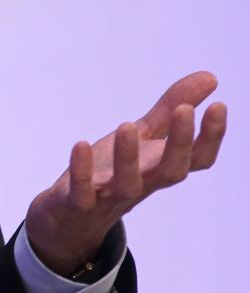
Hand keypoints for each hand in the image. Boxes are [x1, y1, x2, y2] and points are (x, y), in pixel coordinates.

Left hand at [25, 70, 226, 276]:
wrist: (73, 215)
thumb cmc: (114, 170)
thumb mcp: (143, 136)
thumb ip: (170, 109)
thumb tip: (211, 77)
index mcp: (160, 167)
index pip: (198, 158)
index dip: (211, 136)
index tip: (219, 105)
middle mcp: (143, 183)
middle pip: (171, 171)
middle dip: (180, 143)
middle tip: (184, 110)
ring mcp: (111, 196)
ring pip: (128, 184)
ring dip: (128, 157)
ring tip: (127, 125)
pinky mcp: (80, 203)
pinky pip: (82, 192)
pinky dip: (81, 172)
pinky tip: (80, 145)